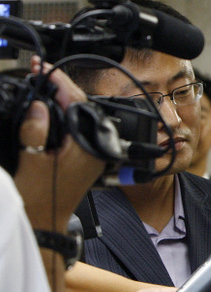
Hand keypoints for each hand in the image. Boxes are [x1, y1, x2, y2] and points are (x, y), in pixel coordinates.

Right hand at [14, 57, 104, 230]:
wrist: (45, 223)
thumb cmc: (41, 200)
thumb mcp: (33, 161)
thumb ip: (36, 130)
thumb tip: (40, 104)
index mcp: (88, 145)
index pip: (77, 103)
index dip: (58, 82)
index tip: (43, 68)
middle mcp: (95, 146)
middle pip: (80, 106)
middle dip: (59, 86)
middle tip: (39, 70)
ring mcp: (91, 151)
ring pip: (78, 115)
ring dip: (60, 98)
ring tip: (42, 81)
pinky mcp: (83, 156)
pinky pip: (75, 126)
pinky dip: (62, 113)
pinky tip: (48, 105)